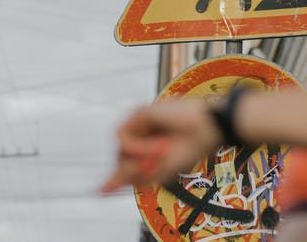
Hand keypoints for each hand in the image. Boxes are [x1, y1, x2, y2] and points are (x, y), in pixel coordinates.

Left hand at [100, 98, 222, 193]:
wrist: (207, 129)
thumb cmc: (190, 149)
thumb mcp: (159, 170)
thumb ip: (132, 178)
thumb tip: (103, 189)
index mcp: (147, 152)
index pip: (124, 166)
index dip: (113, 179)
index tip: (100, 192)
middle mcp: (140, 138)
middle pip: (120, 160)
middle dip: (134, 169)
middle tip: (157, 167)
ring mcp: (138, 126)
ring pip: (118, 151)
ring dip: (138, 158)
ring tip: (161, 153)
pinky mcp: (137, 113)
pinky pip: (122, 137)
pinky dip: (137, 147)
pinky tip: (157, 145)